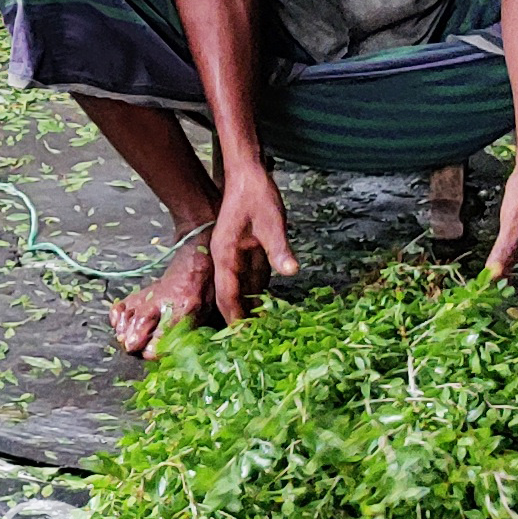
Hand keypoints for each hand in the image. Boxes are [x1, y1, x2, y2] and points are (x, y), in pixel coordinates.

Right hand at [206, 164, 296, 324]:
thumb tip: (292, 272)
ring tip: (263, 335)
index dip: (234, 316)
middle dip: (240, 320)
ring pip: (241, 291)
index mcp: (225, 254)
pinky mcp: (246, 253)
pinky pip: (251, 280)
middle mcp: (226, 259)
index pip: (227, 293)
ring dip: (250, 310)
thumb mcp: (272, 220)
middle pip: (230, 297)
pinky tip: (269, 310)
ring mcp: (235, 257)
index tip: (242, 336)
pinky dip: (258, 296)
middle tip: (253, 345)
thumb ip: (280, 248)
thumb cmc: (256, 194)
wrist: (247, 173)